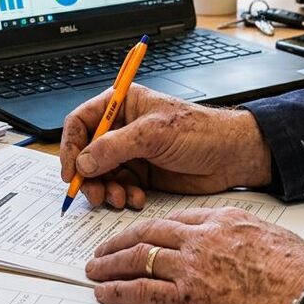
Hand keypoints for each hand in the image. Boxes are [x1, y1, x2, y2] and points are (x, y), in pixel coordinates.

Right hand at [59, 84, 271, 209]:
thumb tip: (83, 162)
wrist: (232, 157)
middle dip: (88, 176)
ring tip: (119, 199)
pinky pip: (119, 187)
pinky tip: (137, 199)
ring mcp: (131, 152)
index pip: (81, 122)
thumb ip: (115, 147)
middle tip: (95, 194)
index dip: (70, 146)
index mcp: (122, 104)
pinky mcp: (142, 173)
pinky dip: (123, 196)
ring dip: (106, 190)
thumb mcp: (154, 134)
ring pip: (101, 174)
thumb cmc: (201, 132)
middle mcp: (122, 128)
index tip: (71, 172)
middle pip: (86, 153)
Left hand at [85, 207, 303, 303]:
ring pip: (138, 259)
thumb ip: (248, 238)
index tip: (140, 234)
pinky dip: (118, 291)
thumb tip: (242, 248)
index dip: (152, 228)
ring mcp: (192, 269)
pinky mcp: (189, 301)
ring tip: (94, 270)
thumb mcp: (275, 239)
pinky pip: (142, 292)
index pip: (177, 218)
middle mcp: (203, 239)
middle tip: (103, 248)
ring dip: (110, 264)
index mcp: (225, 220)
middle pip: (148, 232)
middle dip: (120, 240)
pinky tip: (104, 293)